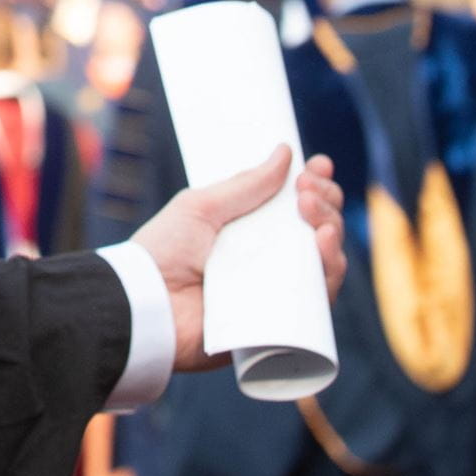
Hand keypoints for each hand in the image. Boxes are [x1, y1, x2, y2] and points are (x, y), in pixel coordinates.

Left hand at [129, 149, 347, 372]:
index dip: (314, 185)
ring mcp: (274, 291)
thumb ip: (244, 185)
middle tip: (308, 189)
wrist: (145, 305)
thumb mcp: (201, 207)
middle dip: (324, 202)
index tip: (317, 164)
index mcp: (248, 230)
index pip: (294, 206)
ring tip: (314, 212)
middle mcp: (267, 259)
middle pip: (316, 230)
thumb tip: (285, 152)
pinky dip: (329, 272)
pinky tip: (323, 245)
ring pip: (324, 262)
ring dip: (330, 230)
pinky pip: (317, 301)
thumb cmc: (163, 252)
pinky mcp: (278, 323)